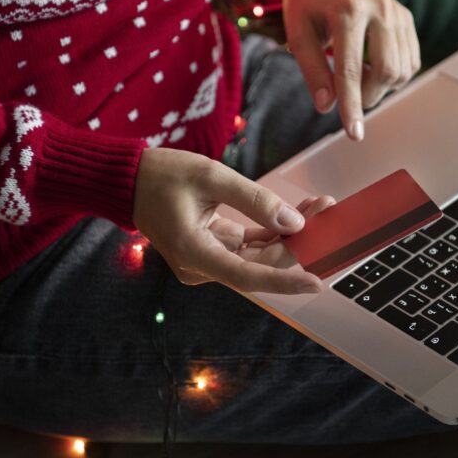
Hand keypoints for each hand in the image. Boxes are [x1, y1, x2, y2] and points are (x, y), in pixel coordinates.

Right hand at [133, 148, 331, 293]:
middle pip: (260, 265)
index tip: (317, 282)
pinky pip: (251, 246)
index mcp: (194, 253)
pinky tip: (299, 214)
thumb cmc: (162, 175)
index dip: (285, 281)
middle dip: (297, 243)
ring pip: (260, 256)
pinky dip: (274, 232)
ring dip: (290, 236)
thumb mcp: (211, 177)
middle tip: (328, 214)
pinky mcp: (216, 249)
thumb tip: (293, 223)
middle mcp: (202, 266)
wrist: (129, 180)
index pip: (248, 277)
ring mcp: (209, 260)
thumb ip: (254, 200)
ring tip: (319, 208)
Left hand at [282, 0, 420, 141]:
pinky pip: (410, 60)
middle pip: (385, 72)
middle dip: (366, 96)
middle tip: (346, 94)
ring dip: (380, 87)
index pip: (351, 69)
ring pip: (402, 70)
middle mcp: (379, 8)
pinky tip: (372, 68)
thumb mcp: (298, 31)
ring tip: (357, 76)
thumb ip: (312, 69)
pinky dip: (393, 76)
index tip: (354, 133)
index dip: (352, 106)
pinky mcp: (406, 18)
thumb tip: (326, 107)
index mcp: (347, 9)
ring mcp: (398, 12)